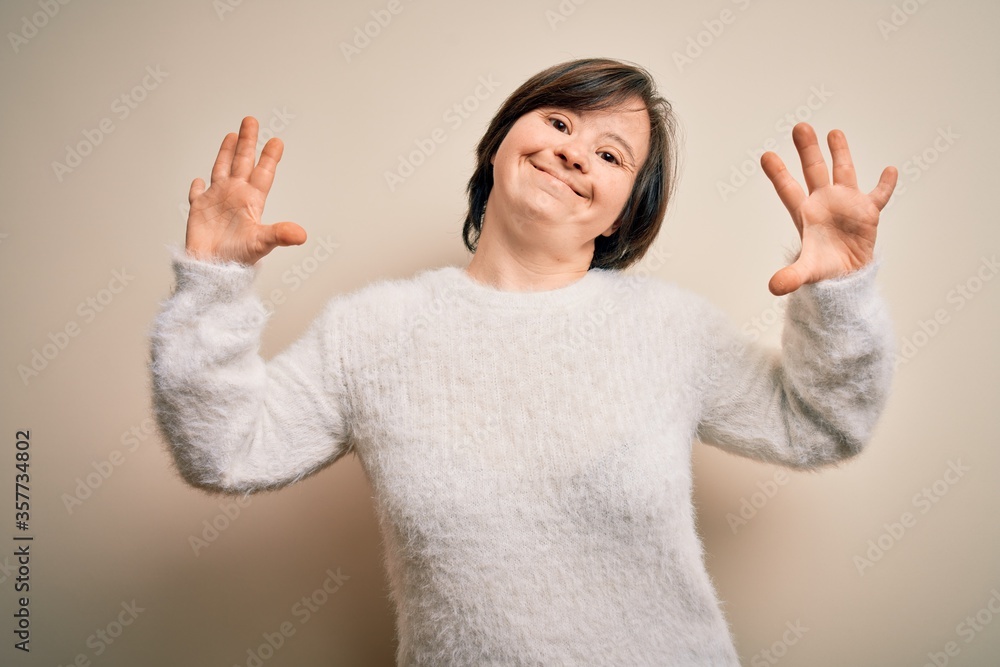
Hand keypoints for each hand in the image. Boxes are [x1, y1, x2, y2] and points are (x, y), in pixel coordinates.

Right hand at [185, 116, 305, 264]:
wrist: (213, 273)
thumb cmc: (238, 261)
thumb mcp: (262, 244)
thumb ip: (280, 234)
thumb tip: (302, 234)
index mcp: (251, 202)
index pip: (262, 173)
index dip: (269, 157)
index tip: (277, 141)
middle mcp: (235, 197)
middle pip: (242, 163)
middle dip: (248, 142)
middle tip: (252, 120)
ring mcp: (217, 202)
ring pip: (222, 170)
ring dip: (226, 153)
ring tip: (232, 135)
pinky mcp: (198, 211)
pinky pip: (197, 194)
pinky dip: (197, 187)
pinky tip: (198, 179)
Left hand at [760, 122, 896, 295]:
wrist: (845, 276)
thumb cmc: (822, 270)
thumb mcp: (806, 273)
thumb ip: (791, 277)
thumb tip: (774, 288)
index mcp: (805, 215)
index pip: (789, 190)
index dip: (778, 174)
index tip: (766, 156)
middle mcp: (824, 203)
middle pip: (814, 172)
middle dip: (808, 151)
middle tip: (800, 127)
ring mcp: (847, 204)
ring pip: (844, 173)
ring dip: (841, 154)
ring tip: (834, 132)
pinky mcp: (868, 213)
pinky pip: (879, 196)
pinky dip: (885, 184)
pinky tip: (890, 170)